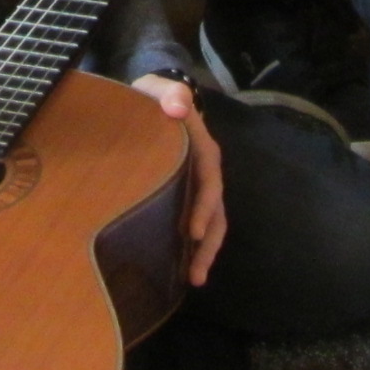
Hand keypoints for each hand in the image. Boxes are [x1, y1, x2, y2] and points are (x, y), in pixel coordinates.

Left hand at [133, 74, 227, 284]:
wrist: (154, 103)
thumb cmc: (155, 98)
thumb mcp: (157, 89)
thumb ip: (168, 94)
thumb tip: (178, 105)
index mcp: (203, 148)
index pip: (209, 181)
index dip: (203, 207)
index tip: (191, 233)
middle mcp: (207, 171)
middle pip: (216, 212)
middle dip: (208, 244)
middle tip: (195, 274)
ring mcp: (200, 186)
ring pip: (211, 224)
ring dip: (205, 253)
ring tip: (194, 280)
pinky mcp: (189, 196)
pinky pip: (198, 224)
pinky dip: (193, 247)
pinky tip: (181, 270)